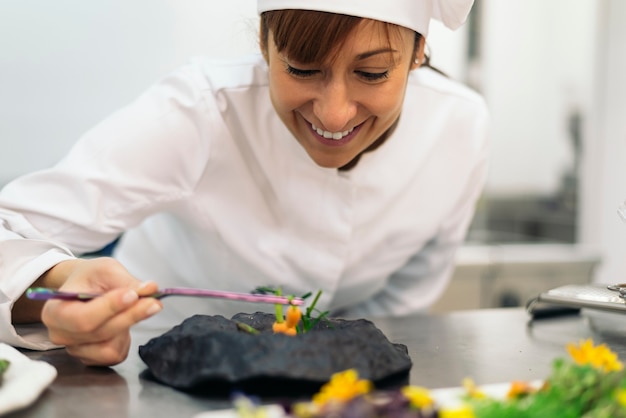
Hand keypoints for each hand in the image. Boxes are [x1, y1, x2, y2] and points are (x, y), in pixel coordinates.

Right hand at [40, 257, 162, 365]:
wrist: (84, 289)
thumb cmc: (91, 278)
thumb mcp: (106, 270)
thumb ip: (126, 281)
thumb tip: (150, 289)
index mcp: (55, 311)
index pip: (83, 318)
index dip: (110, 308)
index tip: (133, 294)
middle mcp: (61, 335)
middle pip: (99, 333)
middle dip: (129, 316)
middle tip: (154, 302)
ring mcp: (76, 350)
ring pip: (109, 347)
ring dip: (127, 327)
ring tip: (130, 309)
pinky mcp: (92, 359)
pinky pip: (115, 355)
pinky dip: (125, 340)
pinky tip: (123, 323)